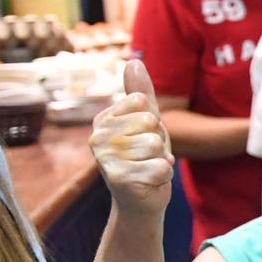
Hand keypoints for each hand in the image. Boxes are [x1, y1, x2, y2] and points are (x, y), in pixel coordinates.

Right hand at [89, 60, 173, 218]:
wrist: (140, 199)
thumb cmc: (144, 155)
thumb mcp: (146, 121)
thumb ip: (141, 93)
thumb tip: (133, 61)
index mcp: (104, 119)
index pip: (143, 103)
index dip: (154, 121)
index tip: (144, 135)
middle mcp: (98, 137)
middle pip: (151, 123)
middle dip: (159, 142)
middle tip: (147, 155)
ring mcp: (106, 159)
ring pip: (156, 145)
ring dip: (161, 160)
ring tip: (147, 167)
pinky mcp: (119, 179)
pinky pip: (160, 167)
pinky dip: (163, 176)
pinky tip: (149, 181)